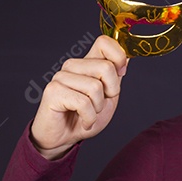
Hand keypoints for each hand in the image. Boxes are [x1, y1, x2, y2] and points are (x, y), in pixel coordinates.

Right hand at [29, 34, 127, 159]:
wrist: (64, 138)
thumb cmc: (85, 116)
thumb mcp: (108, 96)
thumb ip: (116, 76)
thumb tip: (128, 55)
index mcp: (87, 63)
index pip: (104, 42)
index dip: (119, 57)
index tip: (120, 74)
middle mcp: (73, 66)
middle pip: (106, 67)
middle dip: (111, 91)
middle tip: (100, 104)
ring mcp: (61, 77)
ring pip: (95, 87)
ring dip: (97, 108)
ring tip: (88, 113)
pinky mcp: (53, 91)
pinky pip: (83, 103)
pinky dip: (89, 118)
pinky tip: (83, 121)